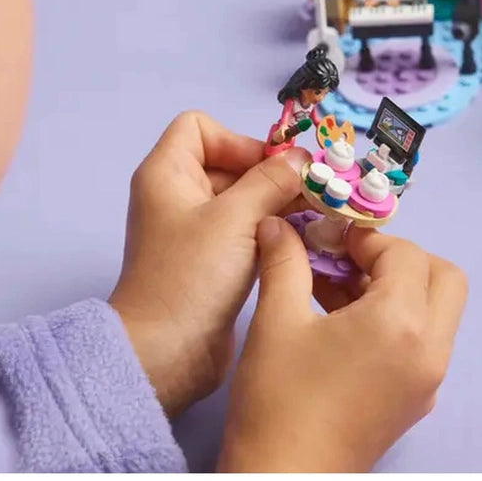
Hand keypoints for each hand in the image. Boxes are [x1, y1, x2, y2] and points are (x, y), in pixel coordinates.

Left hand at [109, 112, 309, 417]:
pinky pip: (244, 232)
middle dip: (269, 175)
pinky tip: (302, 244)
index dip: (237, 139)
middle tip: (311, 192)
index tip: (270, 168)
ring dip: (276, 205)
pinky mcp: (211, 263)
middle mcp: (176, 197)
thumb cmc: (191, 276)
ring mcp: (193, 232)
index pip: (198, 128)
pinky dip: (270, 232)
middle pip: (227, 163)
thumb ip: (271, 182)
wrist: (165, 352)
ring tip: (316, 218)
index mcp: (166, 174)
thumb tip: (301, 160)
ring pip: (241, 200)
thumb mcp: (235, 218)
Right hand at [217, 218, 466, 471]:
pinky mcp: (417, 400)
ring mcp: (428, 379)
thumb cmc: (278, 400)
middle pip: (443, 277)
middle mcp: (430, 350)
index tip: (328, 239)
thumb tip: (278, 223)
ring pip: (437, 310)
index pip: (406, 254)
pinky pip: (423, 341)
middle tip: (350, 262)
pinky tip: (341, 324)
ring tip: (337, 290)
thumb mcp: (276, 321)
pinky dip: (396, 320)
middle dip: (399, 259)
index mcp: (400, 325)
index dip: (366, 238)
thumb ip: (285, 261)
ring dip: (398, 288)